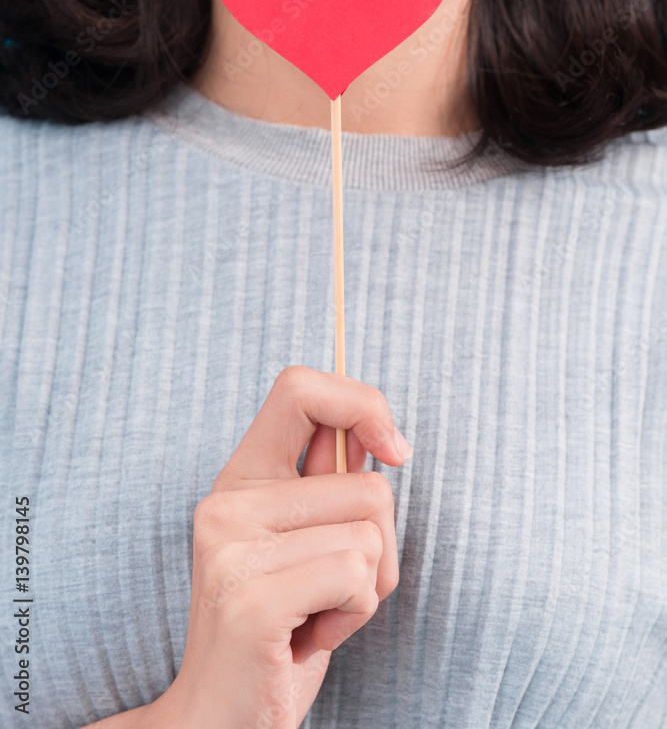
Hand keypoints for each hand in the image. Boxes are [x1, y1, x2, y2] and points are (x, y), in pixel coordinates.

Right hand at [154, 365, 412, 728]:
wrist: (221, 718)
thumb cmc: (281, 628)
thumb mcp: (303, 544)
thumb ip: (329, 485)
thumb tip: (377, 435)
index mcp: (241, 477)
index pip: (298, 388)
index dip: (361, 402)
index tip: (393, 451)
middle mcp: (227, 502)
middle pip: (370, 485)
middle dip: (380, 547)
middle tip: (331, 589)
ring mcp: (232, 548)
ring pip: (369, 535)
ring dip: (368, 588)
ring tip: (316, 613)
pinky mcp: (251, 598)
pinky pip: (356, 576)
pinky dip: (355, 615)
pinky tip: (309, 638)